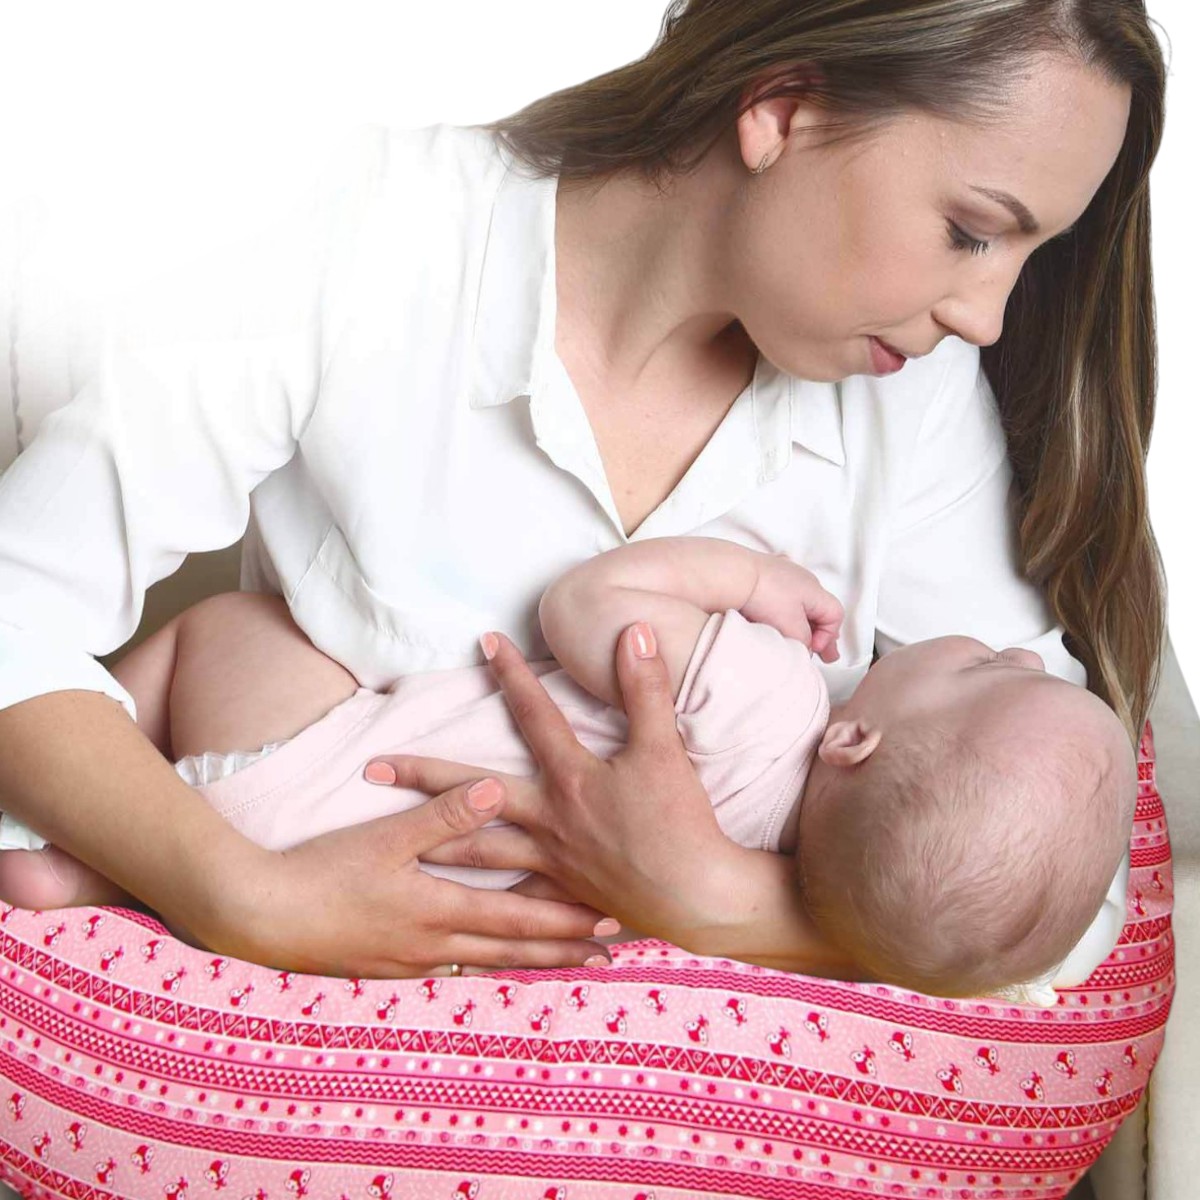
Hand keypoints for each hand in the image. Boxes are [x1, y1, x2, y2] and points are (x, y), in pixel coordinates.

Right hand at [202, 783, 615, 978]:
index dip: (568, 922)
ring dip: (530, 961)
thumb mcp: (385, 837)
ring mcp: (411, 961)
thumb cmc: (321, 873)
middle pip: (513, 950)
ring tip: (565, 962)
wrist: (260, 917)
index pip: (519, 921)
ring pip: (487, 963)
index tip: (610, 923)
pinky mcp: (388, 964)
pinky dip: (486, 963)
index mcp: (440, 911)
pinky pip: (453, 966)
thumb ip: (445, 814)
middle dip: (563, 949)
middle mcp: (434, 944)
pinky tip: (488, 962)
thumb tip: (498, 788)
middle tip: (610, 953)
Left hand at [363, 624, 750, 947]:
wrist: (698, 896)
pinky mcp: (562, 896)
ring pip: (477, 852)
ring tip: (394, 841)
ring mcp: (550, 862)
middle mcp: (548, 819)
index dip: (512, 674)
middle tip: (372, 769)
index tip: (485, 642)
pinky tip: (458, 912)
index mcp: (570, 779)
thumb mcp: (664, 750)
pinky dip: (483, 904)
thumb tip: (633, 630)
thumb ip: (646, 689)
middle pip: (472, 792)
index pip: (534, 715)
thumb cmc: (681, 823)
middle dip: (422, 776)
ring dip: (434, 842)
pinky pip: (510, 902)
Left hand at [743, 555, 842, 660]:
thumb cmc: (764, 596)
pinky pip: (781, 596)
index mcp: (815, 590)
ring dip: (800, 622)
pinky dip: (783, 611)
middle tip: (820, 653)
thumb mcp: (791, 627)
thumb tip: (805, 648)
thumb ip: (804, 641)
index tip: (813, 650)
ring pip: (800, 603)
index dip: (828, 636)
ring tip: (795, 638)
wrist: (732, 574)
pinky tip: (775, 619)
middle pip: (819, 609)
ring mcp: (783, 574)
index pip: (835, 616)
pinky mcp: (764, 576)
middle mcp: (803, 579)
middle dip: (819, 633)